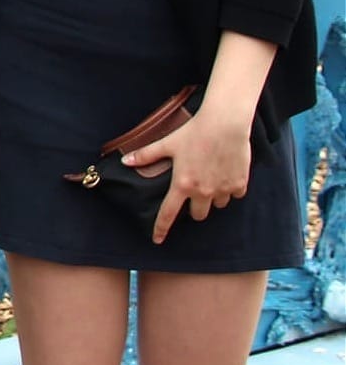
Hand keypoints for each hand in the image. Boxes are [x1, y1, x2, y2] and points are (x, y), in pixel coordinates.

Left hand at [125, 109, 252, 243]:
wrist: (225, 124)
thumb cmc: (194, 132)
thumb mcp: (167, 144)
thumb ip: (146, 155)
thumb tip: (125, 161)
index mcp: (182, 184)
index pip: (168, 214)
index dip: (161, 228)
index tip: (157, 239)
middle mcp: (203, 192)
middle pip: (198, 215)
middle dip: (194, 207)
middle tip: (193, 192)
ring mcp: (222, 190)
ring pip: (217, 206)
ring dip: (213, 198)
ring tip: (210, 178)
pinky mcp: (239, 184)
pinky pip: (234, 196)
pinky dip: (230, 189)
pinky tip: (225, 174)